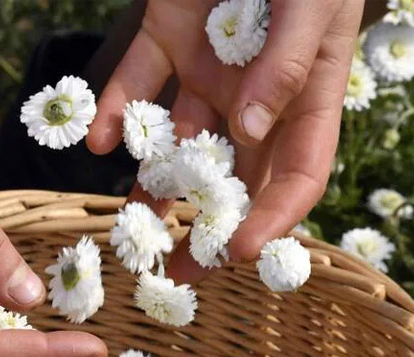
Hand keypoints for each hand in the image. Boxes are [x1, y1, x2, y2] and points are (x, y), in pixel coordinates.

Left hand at [87, 0, 363, 282]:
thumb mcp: (313, 4)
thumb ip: (289, 62)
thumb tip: (250, 123)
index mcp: (305, 94)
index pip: (296, 174)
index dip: (273, 220)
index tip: (239, 255)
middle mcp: (254, 93)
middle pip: (232, 176)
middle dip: (206, 228)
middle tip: (177, 272)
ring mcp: (206, 69)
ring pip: (177, 143)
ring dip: (152, 186)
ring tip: (127, 228)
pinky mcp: (164, 39)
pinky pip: (136, 85)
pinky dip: (116, 112)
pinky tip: (100, 142)